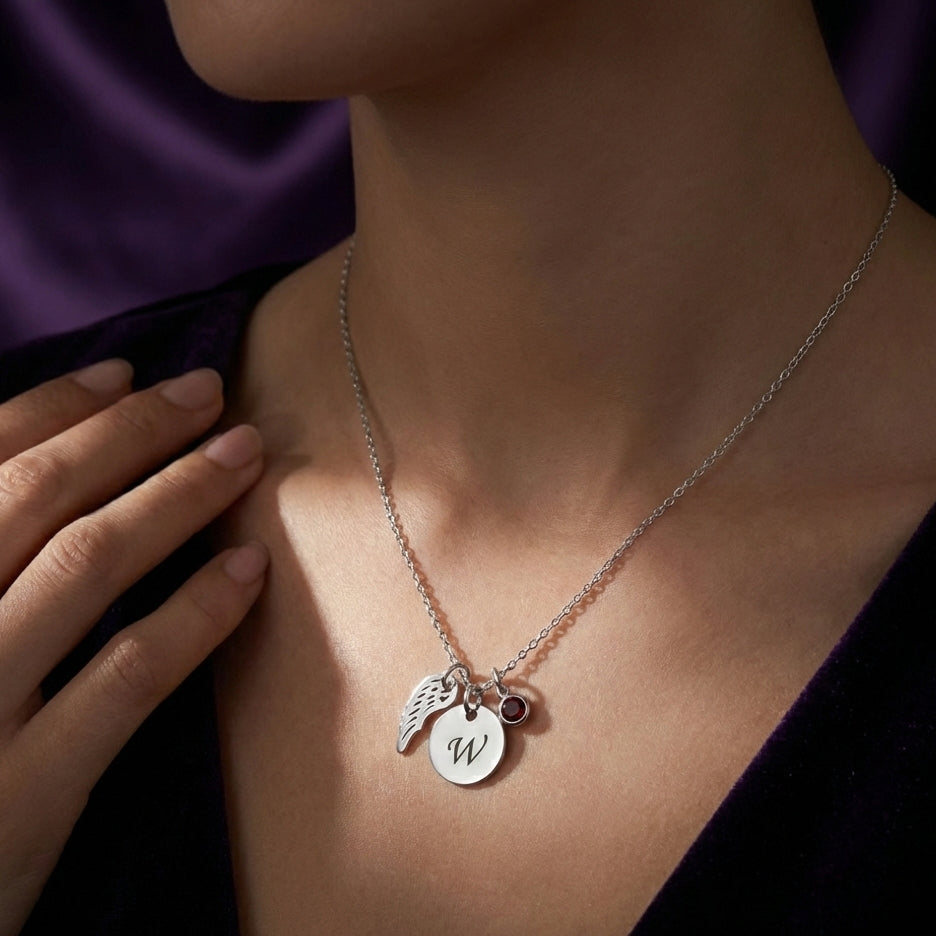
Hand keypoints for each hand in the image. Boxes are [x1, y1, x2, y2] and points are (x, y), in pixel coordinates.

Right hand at [0, 361, 265, 934]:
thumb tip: (39, 492)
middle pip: (36, 497)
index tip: (123, 375)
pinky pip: (126, 678)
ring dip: (176, 495)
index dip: (51, 410)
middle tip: (208, 391)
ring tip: (243, 453)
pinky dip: (194, 615)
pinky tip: (249, 570)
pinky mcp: (25, 791)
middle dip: (130, 432)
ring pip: (86, 565)